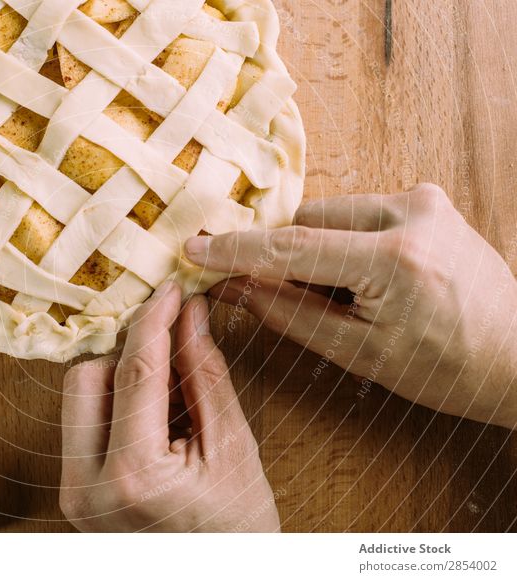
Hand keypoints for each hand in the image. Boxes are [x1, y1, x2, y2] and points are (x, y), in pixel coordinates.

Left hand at [60, 282, 279, 531]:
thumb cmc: (239, 533)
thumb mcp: (233, 449)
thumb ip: (206, 375)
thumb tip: (190, 315)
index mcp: (131, 476)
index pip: (135, 371)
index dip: (155, 320)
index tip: (171, 288)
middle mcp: (85, 485)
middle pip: (86, 378)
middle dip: (129, 354)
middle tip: (176, 349)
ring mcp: (74, 494)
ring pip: (78, 398)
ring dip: (121, 379)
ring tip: (174, 397)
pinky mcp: (76, 494)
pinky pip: (84, 426)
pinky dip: (117, 406)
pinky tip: (158, 417)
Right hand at [185, 184, 516, 428]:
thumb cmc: (446, 369)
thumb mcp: (359, 352)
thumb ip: (288, 313)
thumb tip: (231, 287)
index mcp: (396, 259)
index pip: (293, 248)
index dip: (236, 250)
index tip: (194, 248)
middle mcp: (412, 212)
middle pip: (307, 223)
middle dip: (290, 258)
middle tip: (303, 300)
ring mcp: (424, 199)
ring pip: (330, 214)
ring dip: (320, 250)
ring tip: (353, 295)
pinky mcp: (428, 198)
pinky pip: (358, 212)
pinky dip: (348, 242)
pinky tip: (372, 277)